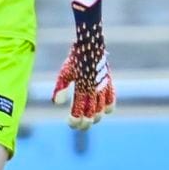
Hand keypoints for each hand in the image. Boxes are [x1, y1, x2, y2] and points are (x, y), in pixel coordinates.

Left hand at [52, 0, 114, 129]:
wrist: (91, 43)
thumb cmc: (75, 58)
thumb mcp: (65, 72)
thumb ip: (61, 88)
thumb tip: (57, 103)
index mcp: (82, 89)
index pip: (79, 113)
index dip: (75, 121)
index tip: (70, 123)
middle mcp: (94, 90)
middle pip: (91, 115)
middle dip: (85, 123)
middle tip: (79, 125)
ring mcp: (103, 87)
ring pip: (102, 110)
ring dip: (96, 117)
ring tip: (90, 119)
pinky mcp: (108, 82)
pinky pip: (112, 98)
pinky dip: (108, 106)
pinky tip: (103, 110)